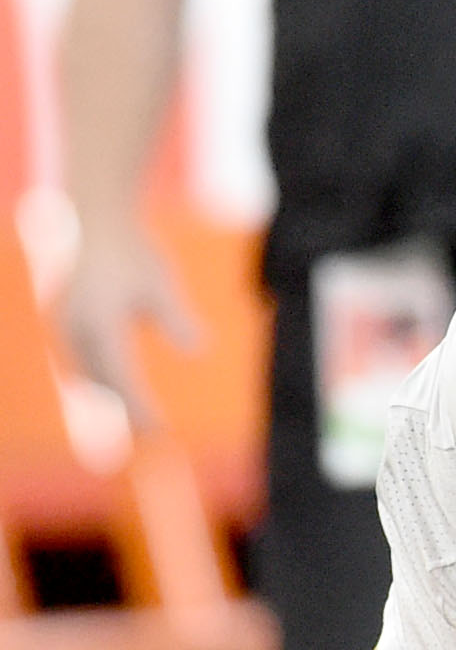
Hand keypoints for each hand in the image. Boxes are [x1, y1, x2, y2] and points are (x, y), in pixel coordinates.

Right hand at [49, 223, 199, 428]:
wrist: (96, 218)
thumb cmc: (134, 250)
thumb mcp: (160, 283)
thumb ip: (175, 318)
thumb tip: (199, 350)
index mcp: (99, 322)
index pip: (120, 378)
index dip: (138, 407)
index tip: (158, 429)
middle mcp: (74, 327)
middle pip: (99, 382)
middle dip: (123, 408)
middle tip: (152, 432)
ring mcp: (63, 322)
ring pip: (83, 371)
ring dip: (107, 394)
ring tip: (135, 414)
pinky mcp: (61, 316)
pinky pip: (76, 357)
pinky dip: (96, 375)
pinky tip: (114, 384)